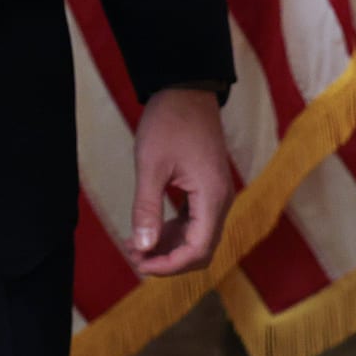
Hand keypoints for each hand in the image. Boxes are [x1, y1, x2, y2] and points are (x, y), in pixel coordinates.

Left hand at [127, 86, 233, 275]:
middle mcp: (221, 200)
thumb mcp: (151, 166)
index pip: (198, 250)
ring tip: (135, 244)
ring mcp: (216, 195)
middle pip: (201, 250)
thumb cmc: (169, 122)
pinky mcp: (208, 188)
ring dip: (169, 247)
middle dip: (168, 259)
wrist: (186, 90)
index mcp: (212, 197)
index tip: (139, 263)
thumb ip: (147, 209)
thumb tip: (144, 247)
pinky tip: (149, 230)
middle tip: (134, 255)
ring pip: (198, 238)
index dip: (169, 265)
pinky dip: (174, 232)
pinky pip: (195, 222)